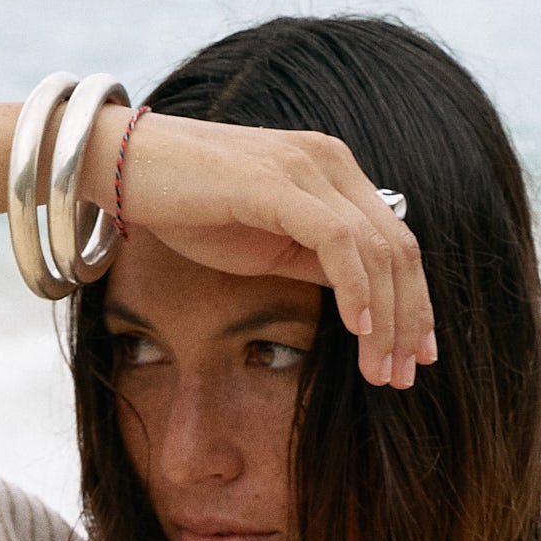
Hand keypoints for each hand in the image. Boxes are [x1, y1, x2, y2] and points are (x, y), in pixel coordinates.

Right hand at [81, 108, 435, 390]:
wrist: (125, 167)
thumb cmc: (189, 207)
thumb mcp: (267, 247)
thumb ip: (317, 263)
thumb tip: (363, 300)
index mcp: (333, 174)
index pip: (395, 244)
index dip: (413, 304)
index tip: (415, 358)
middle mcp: (331, 163)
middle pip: (398, 249)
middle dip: (407, 320)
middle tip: (404, 378)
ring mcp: (307, 167)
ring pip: (375, 250)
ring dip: (385, 319)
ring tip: (380, 371)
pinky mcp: (277, 182)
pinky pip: (336, 240)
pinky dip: (354, 288)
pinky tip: (356, 329)